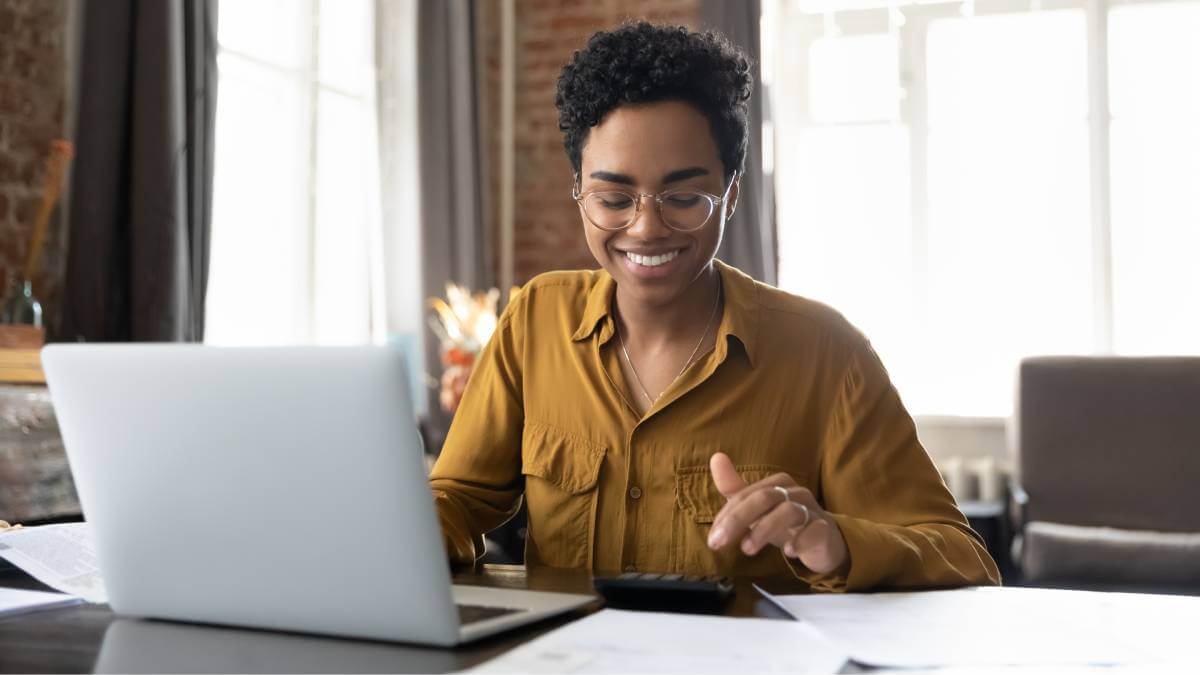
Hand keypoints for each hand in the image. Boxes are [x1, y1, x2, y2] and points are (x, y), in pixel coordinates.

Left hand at [707, 452, 848, 574]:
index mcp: (777, 484)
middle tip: (718, 543)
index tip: (713, 539)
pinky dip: (800, 540)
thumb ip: (735, 488)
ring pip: (788, 511)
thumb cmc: (786, 522)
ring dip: (764, 530)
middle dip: (738, 519)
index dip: (727, 515)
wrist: (825, 541)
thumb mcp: (758, 508)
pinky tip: (788, 552)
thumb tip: (716, 457)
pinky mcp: (825, 530)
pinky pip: (815, 530)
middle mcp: (795, 492)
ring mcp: (812, 510)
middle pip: (764, 498)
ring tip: (747, 549)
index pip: (746, 494)